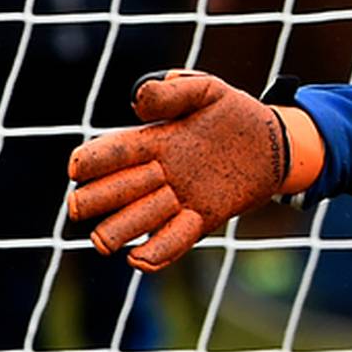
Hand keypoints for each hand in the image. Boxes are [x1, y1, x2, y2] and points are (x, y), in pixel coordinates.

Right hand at [66, 70, 323, 272]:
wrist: (275, 143)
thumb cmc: (234, 113)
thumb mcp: (207, 91)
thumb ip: (173, 91)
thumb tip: (136, 102)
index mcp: (153, 140)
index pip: (114, 152)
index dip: (93, 160)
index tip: (77, 167)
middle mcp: (159, 173)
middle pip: (117, 189)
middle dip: (95, 200)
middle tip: (78, 207)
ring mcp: (180, 198)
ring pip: (141, 217)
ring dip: (120, 229)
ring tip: (102, 242)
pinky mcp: (204, 218)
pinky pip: (177, 238)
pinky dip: (159, 251)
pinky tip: (139, 261)